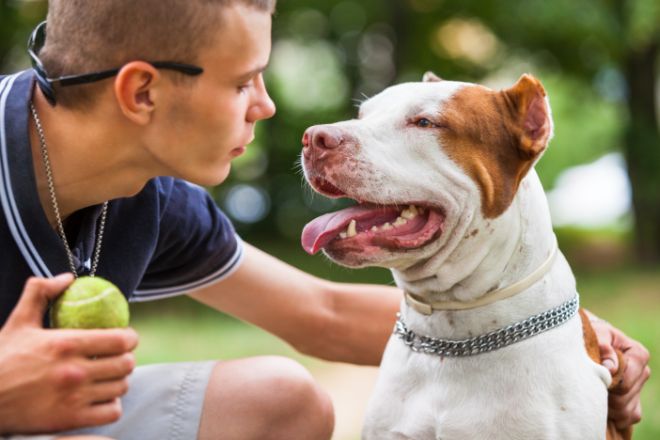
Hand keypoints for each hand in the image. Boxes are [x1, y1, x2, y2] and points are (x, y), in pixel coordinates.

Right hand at [0, 274, 138, 434]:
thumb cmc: (1, 359)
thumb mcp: (18, 322)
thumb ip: (40, 293)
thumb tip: (67, 278)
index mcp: (66, 344)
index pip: (122, 340)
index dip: (130, 338)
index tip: (125, 338)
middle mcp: (74, 371)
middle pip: (127, 364)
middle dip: (126, 359)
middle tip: (116, 358)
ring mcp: (74, 398)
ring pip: (121, 388)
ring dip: (119, 381)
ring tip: (108, 377)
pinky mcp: (71, 420)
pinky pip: (112, 412)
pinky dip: (111, 405)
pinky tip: (101, 398)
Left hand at [591, 316, 650, 429]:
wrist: (586, 344)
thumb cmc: (591, 336)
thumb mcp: (595, 333)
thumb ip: (602, 345)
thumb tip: (610, 367)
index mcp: (638, 354)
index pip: (626, 379)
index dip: (608, 381)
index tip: (594, 375)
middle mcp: (643, 372)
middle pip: (624, 397)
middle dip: (605, 393)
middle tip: (588, 384)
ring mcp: (639, 389)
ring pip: (625, 411)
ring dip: (606, 406)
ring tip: (592, 392)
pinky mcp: (633, 404)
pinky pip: (627, 418)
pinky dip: (612, 416)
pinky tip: (600, 404)